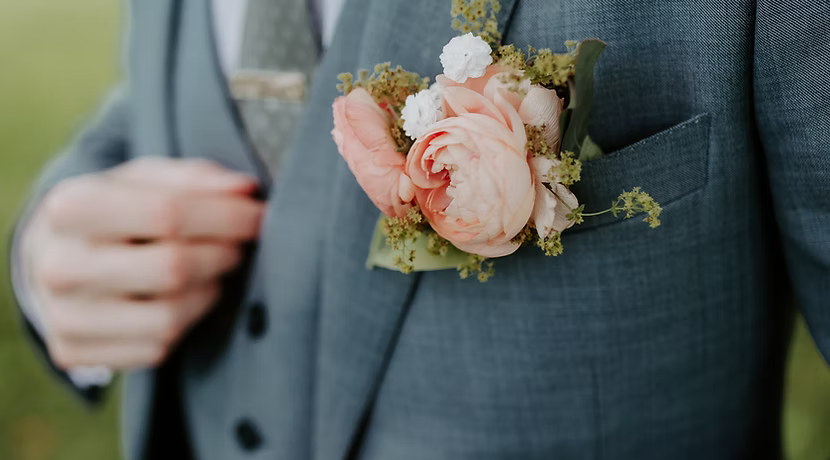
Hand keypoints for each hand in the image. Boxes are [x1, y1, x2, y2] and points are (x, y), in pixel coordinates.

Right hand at [21, 157, 263, 370]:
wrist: (54, 256)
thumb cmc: (116, 210)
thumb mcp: (146, 179)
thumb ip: (196, 179)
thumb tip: (245, 189)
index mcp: (70, 207)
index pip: (167, 213)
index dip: (226, 216)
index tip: (258, 215)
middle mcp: (58, 265)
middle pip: (173, 268)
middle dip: (222, 254)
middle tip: (236, 246)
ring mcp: (63, 316)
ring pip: (170, 316)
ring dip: (208, 291)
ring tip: (210, 271)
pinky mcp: (73, 353)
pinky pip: (157, 348)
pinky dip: (185, 323)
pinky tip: (182, 300)